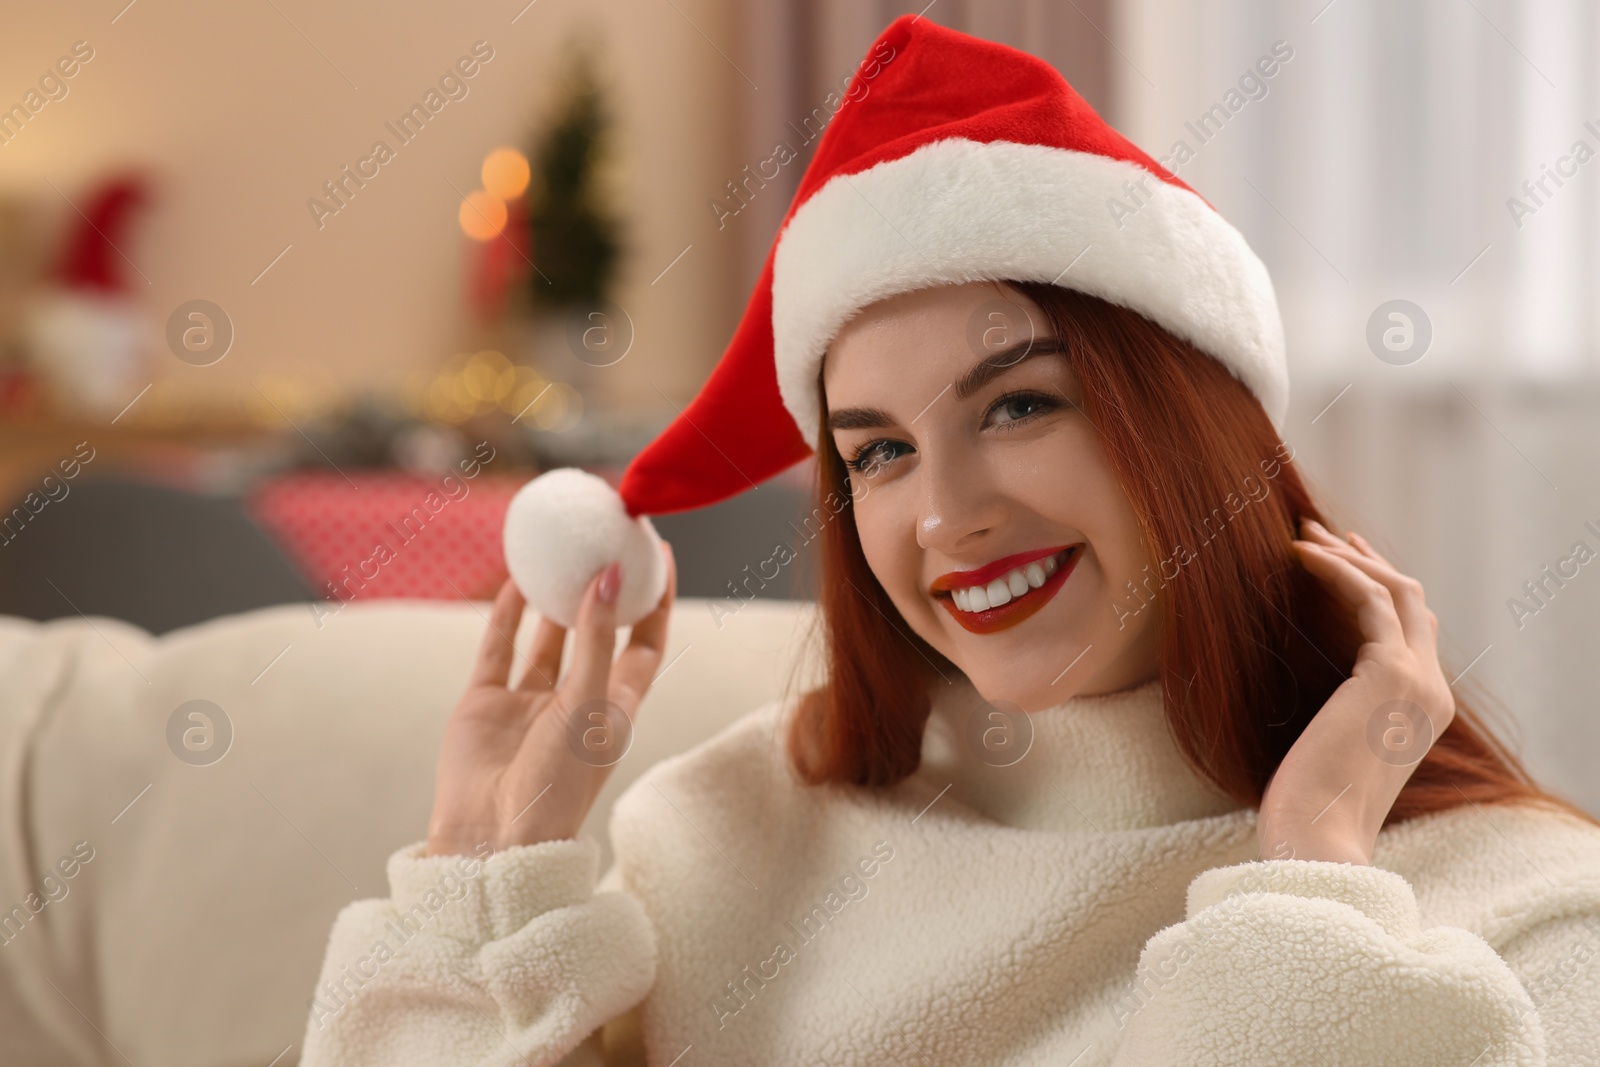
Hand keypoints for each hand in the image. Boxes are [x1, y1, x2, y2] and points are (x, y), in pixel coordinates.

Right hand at [425, 542, 676, 856]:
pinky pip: (498, 649)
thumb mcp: (588, 706)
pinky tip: (515, 579)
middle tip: (608, 537)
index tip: (660, 552)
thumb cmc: (558, 784)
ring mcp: (529, 704)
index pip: (645, 644)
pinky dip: (506, 615)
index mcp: (615, 711)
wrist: (493, 841)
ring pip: (547, 639)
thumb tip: (609, 574)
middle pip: (598, 634)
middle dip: (605, 589)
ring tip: (564, 551)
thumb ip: (596, 640)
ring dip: (555, 598)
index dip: (656, 600)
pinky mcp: (486, 706)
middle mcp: (575, 704)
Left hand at [1257, 519, 1454, 865]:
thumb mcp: (1330, 749)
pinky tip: (1297, 555)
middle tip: (1316, 532)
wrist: (1319, 840)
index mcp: (1422, 712)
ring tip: (1300, 534)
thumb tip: (1310, 692)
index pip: (1412, 630)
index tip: (1340, 558)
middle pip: (1410, 601)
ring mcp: (1418, 681)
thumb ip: (1338, 713)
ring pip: (1395, 589)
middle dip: (1364, 559)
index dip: (1378, 587)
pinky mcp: (1390, 672)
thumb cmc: (1308, 809)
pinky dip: (1335, 569)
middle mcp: (1431, 691)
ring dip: (1347, 556)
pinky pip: (1368, 598)